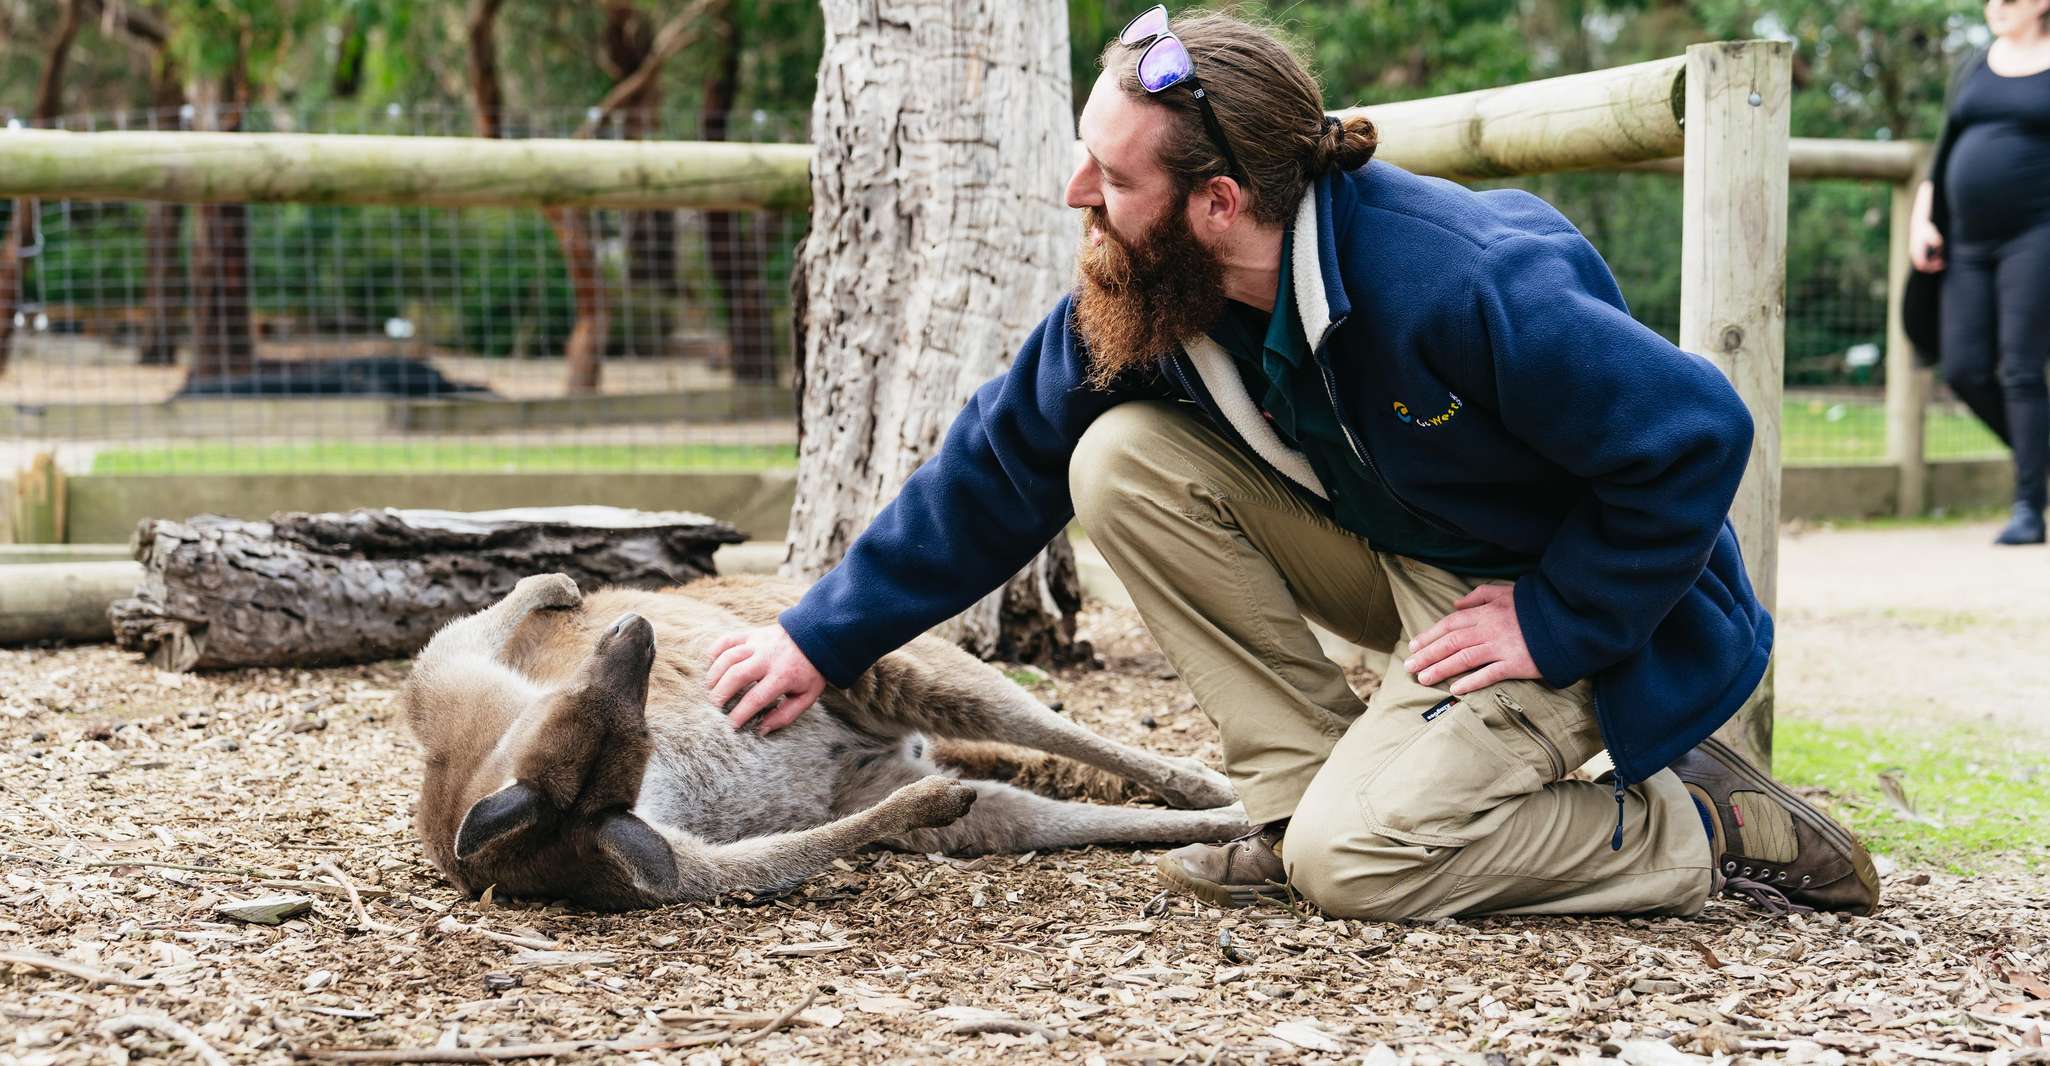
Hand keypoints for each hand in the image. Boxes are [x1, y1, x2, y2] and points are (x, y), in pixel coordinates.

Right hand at [706, 625, 826, 733]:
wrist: (816, 638)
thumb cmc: (809, 672)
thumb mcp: (806, 697)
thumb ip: (785, 716)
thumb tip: (761, 729)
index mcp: (783, 676)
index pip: (756, 698)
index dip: (740, 714)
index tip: (730, 726)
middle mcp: (768, 658)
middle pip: (736, 675)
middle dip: (721, 694)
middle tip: (715, 708)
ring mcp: (757, 643)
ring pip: (728, 657)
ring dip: (714, 675)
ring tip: (711, 691)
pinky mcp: (751, 634)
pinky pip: (726, 640)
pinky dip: (714, 652)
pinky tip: (711, 667)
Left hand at [1402, 583, 1541, 695]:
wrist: (1566, 620)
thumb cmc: (1535, 607)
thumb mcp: (1506, 592)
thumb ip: (1480, 596)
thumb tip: (1455, 604)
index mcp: (1486, 612)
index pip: (1450, 624)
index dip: (1430, 636)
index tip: (1414, 647)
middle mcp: (1489, 629)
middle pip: (1451, 642)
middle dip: (1427, 655)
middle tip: (1409, 666)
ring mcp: (1502, 647)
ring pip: (1464, 658)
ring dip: (1441, 669)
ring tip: (1424, 678)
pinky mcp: (1516, 664)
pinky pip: (1489, 674)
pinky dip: (1471, 681)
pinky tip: (1455, 689)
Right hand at [1909, 218, 1944, 272]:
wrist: (1918, 224)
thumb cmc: (1927, 230)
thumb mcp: (1936, 238)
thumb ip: (1939, 248)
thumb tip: (1939, 255)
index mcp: (1917, 251)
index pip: (1923, 264)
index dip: (1932, 267)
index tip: (1941, 263)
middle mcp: (1913, 253)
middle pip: (1921, 266)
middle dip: (1931, 267)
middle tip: (1942, 264)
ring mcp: (1912, 253)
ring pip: (1920, 264)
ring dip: (1930, 263)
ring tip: (1939, 259)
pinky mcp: (1914, 251)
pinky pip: (1920, 259)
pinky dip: (1927, 260)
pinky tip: (1934, 256)